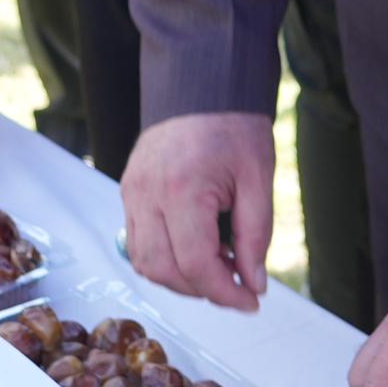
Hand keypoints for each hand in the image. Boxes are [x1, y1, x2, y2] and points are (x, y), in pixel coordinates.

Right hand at [122, 110, 275, 308]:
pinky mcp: (128, 190)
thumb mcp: (259, 180)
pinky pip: (137, 243)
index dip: (225, 293)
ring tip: (217, 266)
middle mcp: (147, 194)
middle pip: (164, 271)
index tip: (251, 301)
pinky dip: (164, 259)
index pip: (195, 264)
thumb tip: (253, 284)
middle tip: (237, 286)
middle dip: (202, 290)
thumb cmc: (234, 125)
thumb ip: (256, 236)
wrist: (201, 85)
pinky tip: (195, 249)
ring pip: (144, 263)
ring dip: (180, 279)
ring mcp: (132, 192)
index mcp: (182, 189)